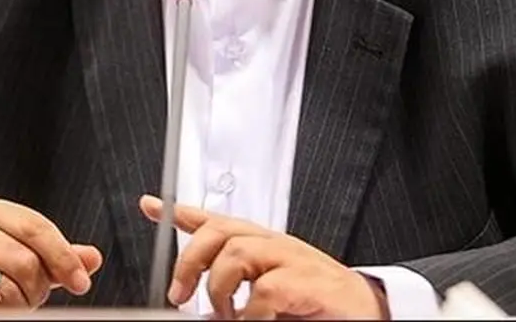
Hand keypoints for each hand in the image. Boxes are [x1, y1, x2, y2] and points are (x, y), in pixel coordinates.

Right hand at [0, 195, 102, 308]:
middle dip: (37, 287)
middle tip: (30, 295)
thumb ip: (53, 253)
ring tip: (6, 299)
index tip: (81, 281)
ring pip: (8, 288)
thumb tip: (91, 258)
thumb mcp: (16, 249)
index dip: (64, 257)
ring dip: (17, 303)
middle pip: (26, 261)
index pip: (38, 228)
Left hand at [140, 195, 386, 319]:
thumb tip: (199, 309)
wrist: (366, 313)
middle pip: (219, 232)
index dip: (180, 212)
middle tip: (180, 295)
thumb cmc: (316, 304)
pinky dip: (252, 312)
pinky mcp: (308, 282)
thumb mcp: (266, 296)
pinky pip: (267, 290)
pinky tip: (255, 321)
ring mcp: (291, 259)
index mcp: (261, 245)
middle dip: (190, 261)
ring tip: (226, 315)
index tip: (150, 206)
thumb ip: (235, 295)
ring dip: (221, 290)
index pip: (215, 220)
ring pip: (236, 254)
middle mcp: (273, 245)